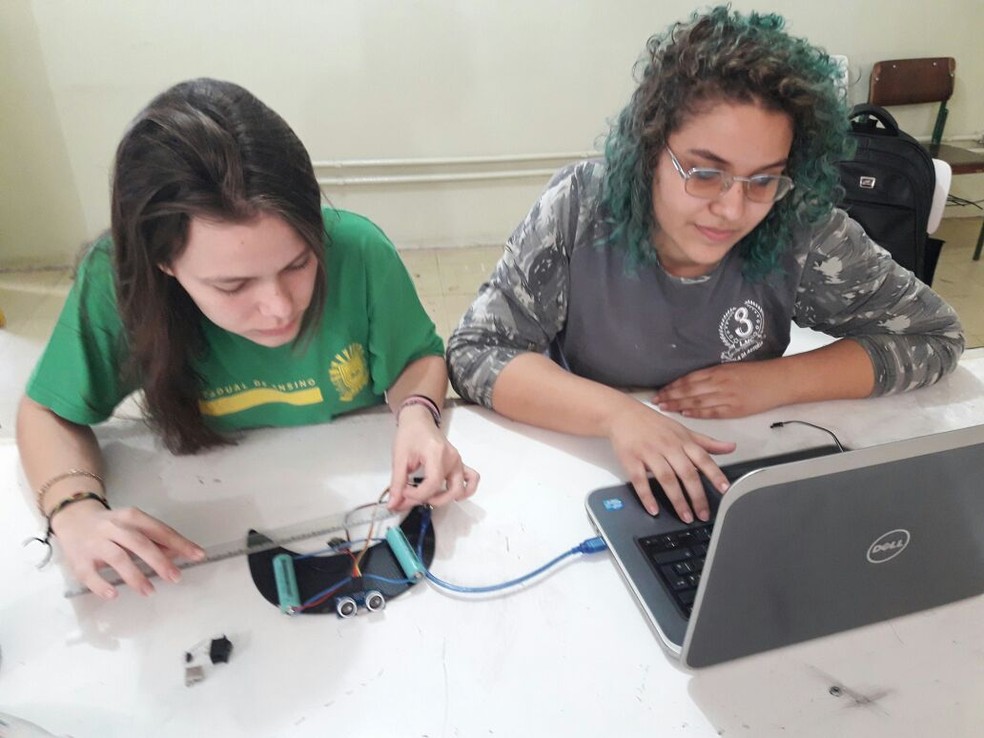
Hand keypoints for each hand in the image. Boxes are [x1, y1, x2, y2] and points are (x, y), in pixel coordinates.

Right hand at [49, 499, 204, 598]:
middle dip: (159, 561)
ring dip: (135, 576)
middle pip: (140, 543)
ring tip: (150, 591)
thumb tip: (178, 554)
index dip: (179, 543)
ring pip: (118, 558)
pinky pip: (90, 574)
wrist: (73, 518)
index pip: (159, 530)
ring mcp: (95, 543)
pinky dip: (102, 585)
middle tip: (175, 577)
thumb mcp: (134, 526)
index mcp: (131, 517)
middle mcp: (113, 527)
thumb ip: (154, 539)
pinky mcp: (79, 559)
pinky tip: (114, 594)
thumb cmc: (112, 526)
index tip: (197, 555)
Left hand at [388, 406, 479, 511]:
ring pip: (461, 489)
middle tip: (411, 496)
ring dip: (445, 499)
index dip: (416, 495)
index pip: (433, 484)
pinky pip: (472, 479)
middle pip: (450, 491)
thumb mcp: (399, 458)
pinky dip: (465, 490)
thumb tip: (394, 504)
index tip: (403, 493)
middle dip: (429, 499)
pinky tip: (450, 493)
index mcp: (437, 453)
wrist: (418, 420)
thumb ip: (397, 483)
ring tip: (429, 496)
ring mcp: (458, 461)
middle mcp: (452, 458)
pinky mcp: (459, 463)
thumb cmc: (410, 435)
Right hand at [606, 399, 734, 521]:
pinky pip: (640, 480)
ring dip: (677, 500)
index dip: (715, 474)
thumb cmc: (654, 424)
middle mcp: (667, 446)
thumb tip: (731, 447)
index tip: (725, 490)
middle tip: (703, 514)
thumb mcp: (683, 431)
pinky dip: (647, 496)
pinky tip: (653, 510)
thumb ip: (707, 443)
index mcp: (682, 441)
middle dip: (697, 496)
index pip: (703, 459)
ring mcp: (649, 452)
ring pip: (666, 478)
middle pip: (686, 473)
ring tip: (685, 516)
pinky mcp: (631, 459)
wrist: (623, 414)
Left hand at [653, 360, 786, 418]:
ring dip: (678, 404)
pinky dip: (696, 412)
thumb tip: (693, 380)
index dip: (672, 385)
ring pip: (696, 401)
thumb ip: (713, 374)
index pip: (688, 378)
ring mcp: (726, 396)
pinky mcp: (734, 409)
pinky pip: (711, 411)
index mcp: (718, 371)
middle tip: (655, 400)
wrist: (778, 381)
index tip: (660, 390)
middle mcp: (719, 382)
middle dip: (670, 395)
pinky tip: (684, 413)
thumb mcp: (732, 367)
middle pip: (688, 390)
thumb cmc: (757, 373)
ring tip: (664, 407)